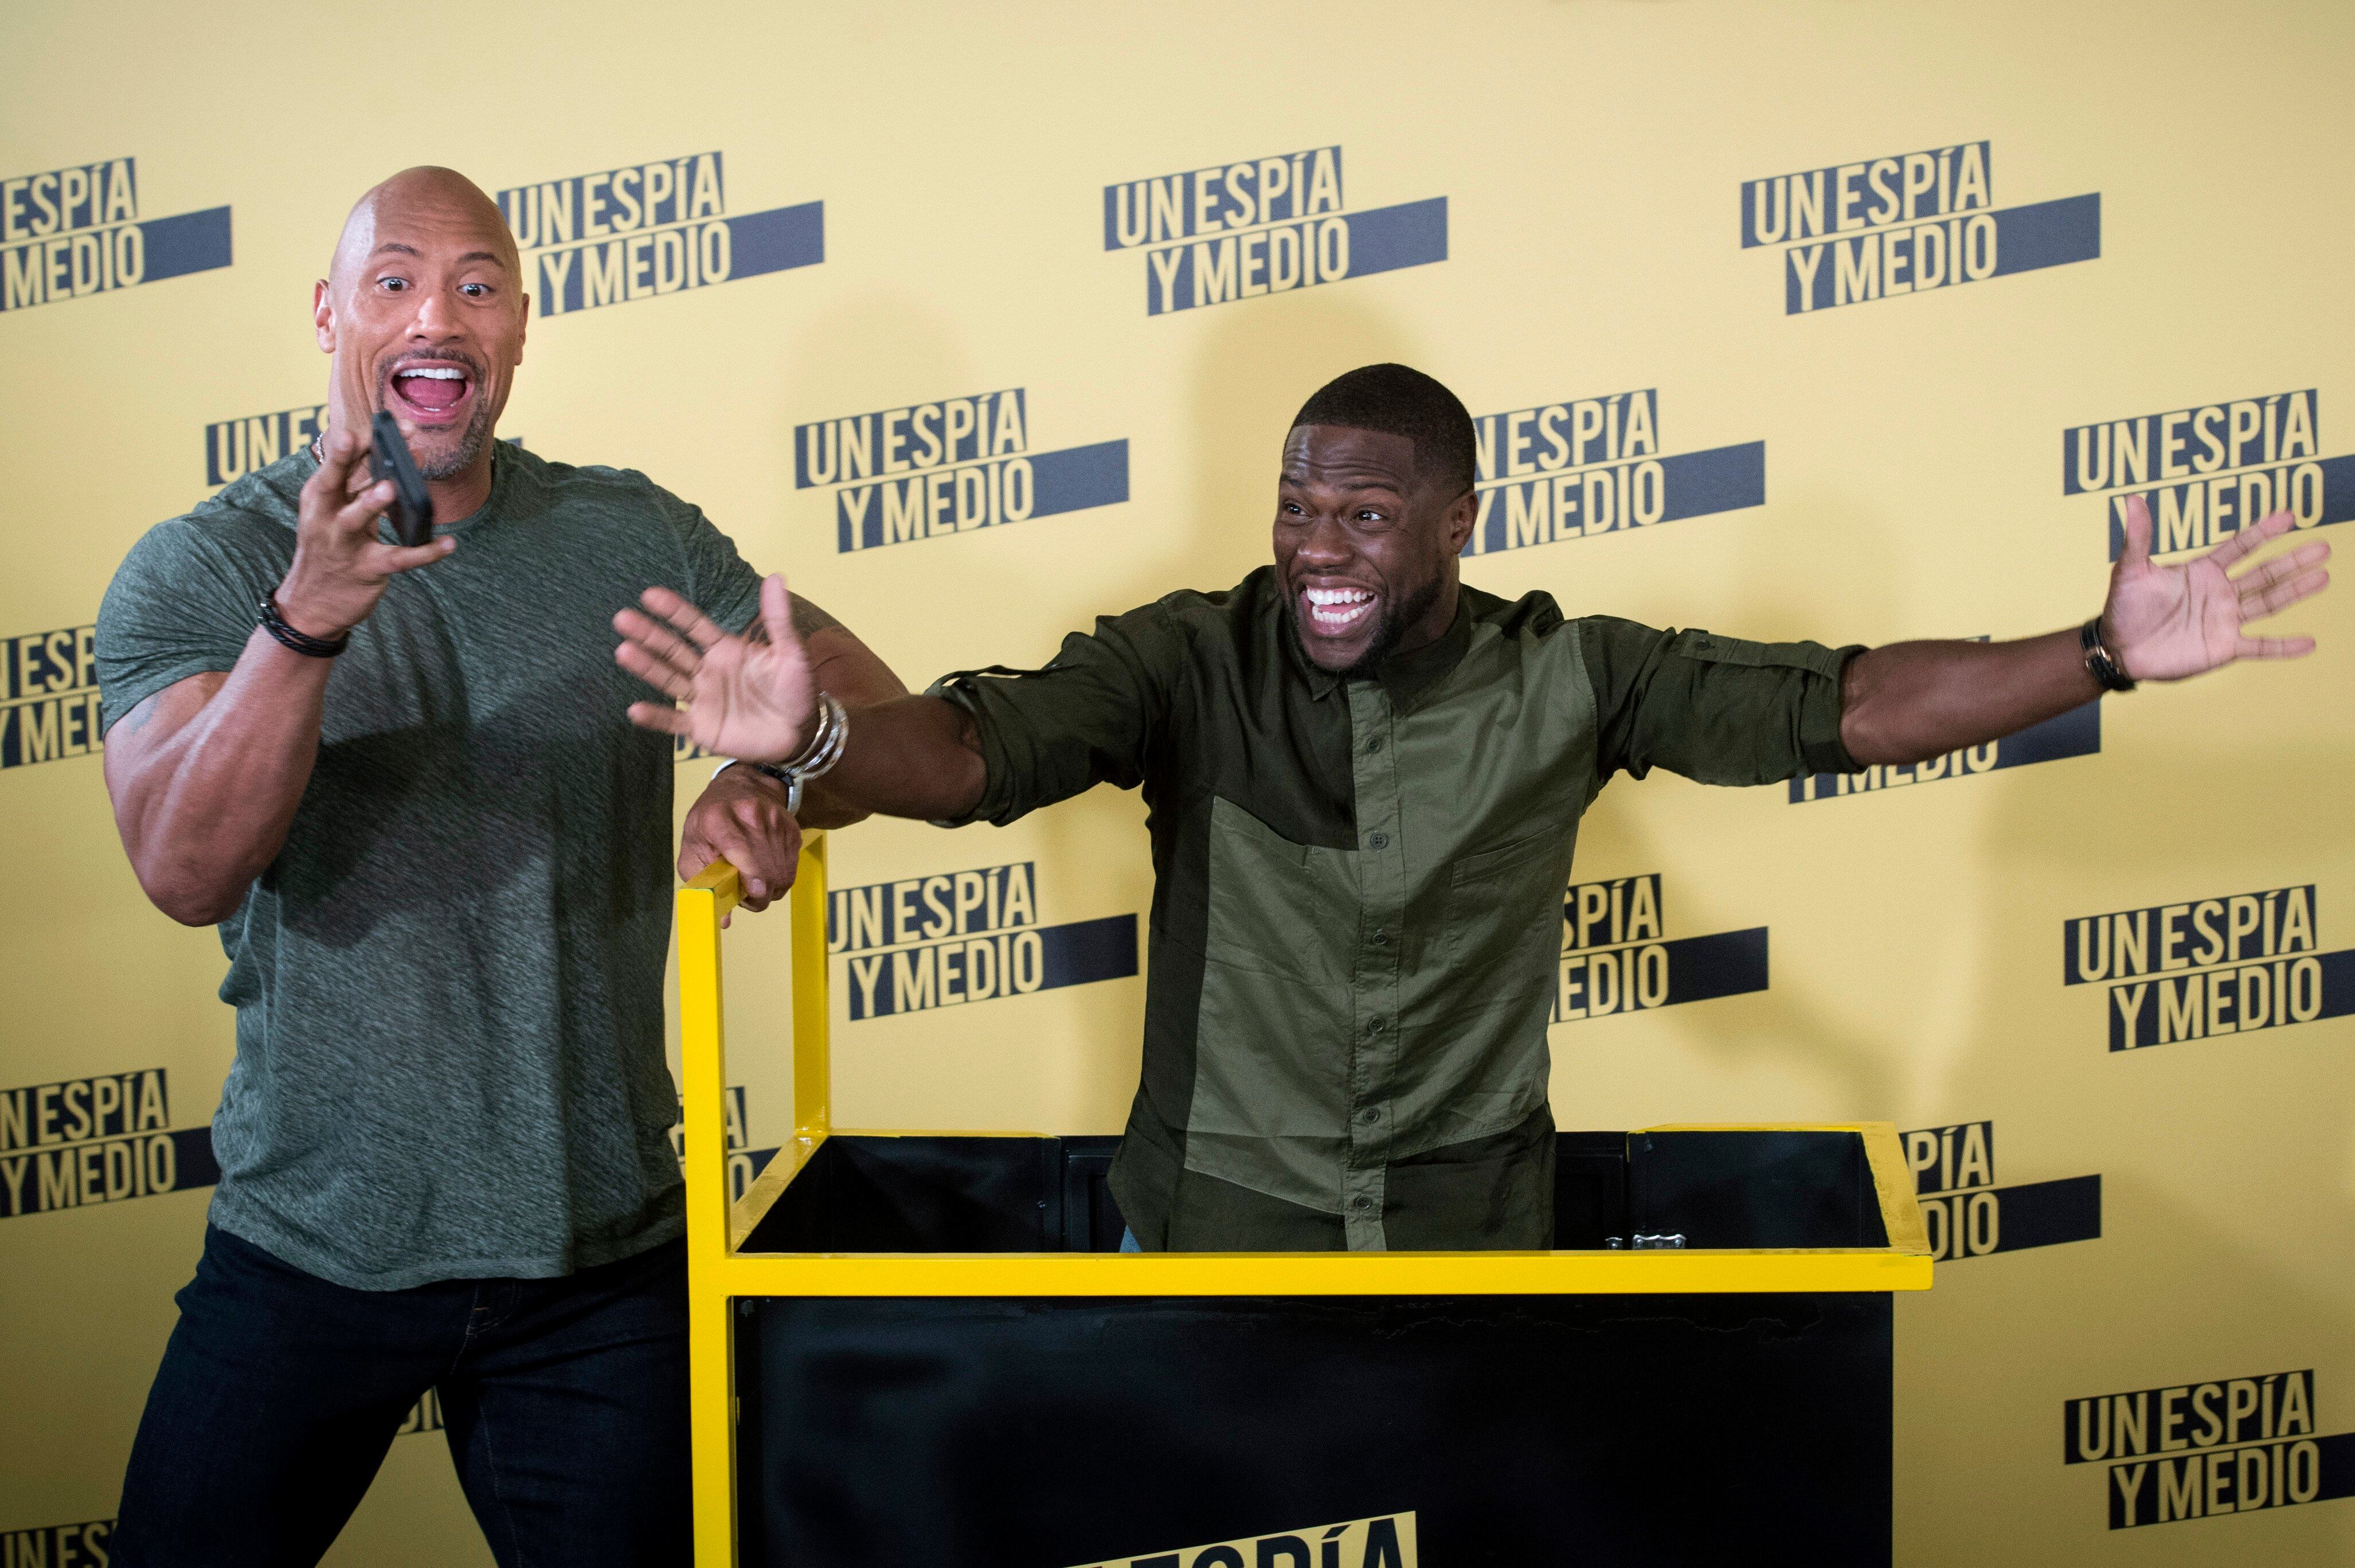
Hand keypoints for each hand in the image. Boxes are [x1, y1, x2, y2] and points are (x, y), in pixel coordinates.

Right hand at [276, 420, 455, 638]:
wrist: (310, 606)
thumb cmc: (329, 549)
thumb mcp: (335, 514)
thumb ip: (363, 485)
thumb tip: (407, 455)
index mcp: (319, 498)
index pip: (335, 464)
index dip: (357, 442)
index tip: (383, 423)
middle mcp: (325, 518)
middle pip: (333, 483)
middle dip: (344, 459)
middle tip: (358, 437)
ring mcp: (344, 545)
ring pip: (356, 520)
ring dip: (372, 503)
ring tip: (392, 488)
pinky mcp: (366, 570)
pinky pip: (398, 559)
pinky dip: (425, 552)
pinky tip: (449, 544)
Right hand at [616, 574, 815, 762]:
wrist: (801, 733)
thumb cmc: (796, 689)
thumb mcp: (791, 653)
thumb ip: (778, 619)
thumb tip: (775, 575)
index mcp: (725, 649)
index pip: (694, 626)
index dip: (674, 611)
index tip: (650, 595)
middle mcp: (707, 670)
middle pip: (673, 649)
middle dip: (649, 634)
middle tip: (622, 618)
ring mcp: (702, 699)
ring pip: (669, 680)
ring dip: (646, 667)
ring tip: (622, 652)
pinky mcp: (701, 728)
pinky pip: (674, 722)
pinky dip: (656, 717)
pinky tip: (634, 710)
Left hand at [680, 766, 801, 923]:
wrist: (742, 785)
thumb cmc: (712, 819)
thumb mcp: (693, 846)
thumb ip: (701, 882)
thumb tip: (723, 918)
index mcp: (717, 818)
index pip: (738, 846)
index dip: (750, 873)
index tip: (754, 892)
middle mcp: (749, 815)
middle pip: (765, 867)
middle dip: (758, 894)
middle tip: (745, 895)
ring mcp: (774, 820)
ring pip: (782, 872)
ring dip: (770, 888)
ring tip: (753, 881)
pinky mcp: (791, 828)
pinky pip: (791, 867)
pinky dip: (779, 877)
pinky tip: (765, 869)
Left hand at [2103, 495, 2330, 681]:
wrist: (2117, 648)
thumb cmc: (2122, 607)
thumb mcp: (2130, 570)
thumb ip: (2139, 537)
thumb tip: (2131, 498)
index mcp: (2202, 571)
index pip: (2240, 546)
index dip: (2263, 531)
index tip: (2288, 516)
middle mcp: (2220, 593)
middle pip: (2264, 573)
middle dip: (2292, 561)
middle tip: (2323, 547)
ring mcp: (2224, 620)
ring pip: (2268, 602)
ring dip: (2296, 591)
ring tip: (2324, 576)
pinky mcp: (2223, 648)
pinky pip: (2260, 647)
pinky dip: (2283, 647)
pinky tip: (2309, 644)